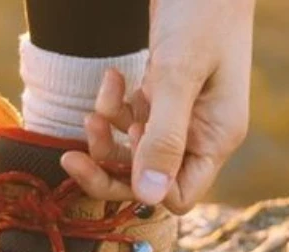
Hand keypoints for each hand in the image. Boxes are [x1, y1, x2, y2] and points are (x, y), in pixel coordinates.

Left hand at [62, 0, 254, 213]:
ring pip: (132, 151)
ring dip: (106, 134)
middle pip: (146, 180)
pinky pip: (129, 120)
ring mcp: (180, 115)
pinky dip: (113, 106)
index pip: (177, 196)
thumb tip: (149, 196)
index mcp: (216, 137)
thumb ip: (165, 136)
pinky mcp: (162, 96)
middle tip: (72, 156)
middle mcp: (200, 133)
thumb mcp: (179, 73)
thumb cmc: (201, 10)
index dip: (141, 184)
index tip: (124, 147)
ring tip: (96, 108)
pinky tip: (112, 79)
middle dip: (108, 166)